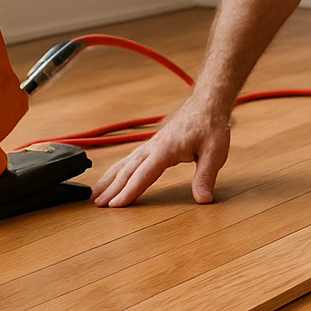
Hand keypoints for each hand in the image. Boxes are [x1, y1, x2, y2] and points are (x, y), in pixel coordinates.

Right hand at [90, 98, 230, 206]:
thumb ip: (205, 177)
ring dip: (109, 179)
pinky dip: (118, 169)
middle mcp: (153, 147)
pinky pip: (130, 158)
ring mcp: (151, 145)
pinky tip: (112, 176)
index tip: (115, 206)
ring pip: (125, 163)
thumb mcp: (215, 153)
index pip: (143, 175)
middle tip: (97, 206)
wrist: (207, 104)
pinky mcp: (153, 144)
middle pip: (128, 170)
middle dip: (111, 189)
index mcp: (165, 150)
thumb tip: (203, 200)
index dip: (128, 192)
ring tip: (95, 194)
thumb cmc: (211, 126)